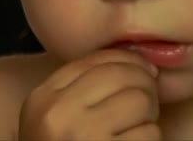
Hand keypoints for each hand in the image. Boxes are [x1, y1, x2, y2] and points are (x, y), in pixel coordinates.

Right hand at [19, 49, 160, 139]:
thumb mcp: (55, 117)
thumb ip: (82, 86)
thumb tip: (139, 60)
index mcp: (42, 100)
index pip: (97, 59)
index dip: (128, 61)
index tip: (142, 70)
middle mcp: (59, 116)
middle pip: (125, 76)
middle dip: (142, 87)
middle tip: (141, 105)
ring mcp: (85, 139)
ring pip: (142, 102)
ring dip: (147, 118)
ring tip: (132, 132)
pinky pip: (150, 134)